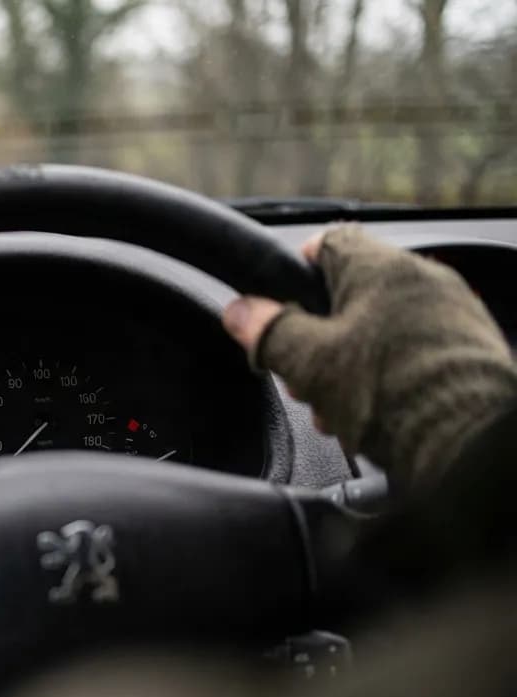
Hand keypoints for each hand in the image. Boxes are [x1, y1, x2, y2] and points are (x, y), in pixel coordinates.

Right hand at [222, 225, 516, 491]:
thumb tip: (239, 312)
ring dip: (349, 362)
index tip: (280, 302)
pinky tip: (373, 410)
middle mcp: (423, 280)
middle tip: (305, 372)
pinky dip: (386, 374)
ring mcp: (451, 314)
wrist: (466, 444)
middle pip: (350, 295)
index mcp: (381, 269)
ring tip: (337, 403)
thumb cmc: (390, 395)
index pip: (327, 243)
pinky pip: (412, 350)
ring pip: (380, 327)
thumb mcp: (307, 362)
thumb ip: (268, 332)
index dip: (293, 271)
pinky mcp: (467, 349)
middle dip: (318, 336)